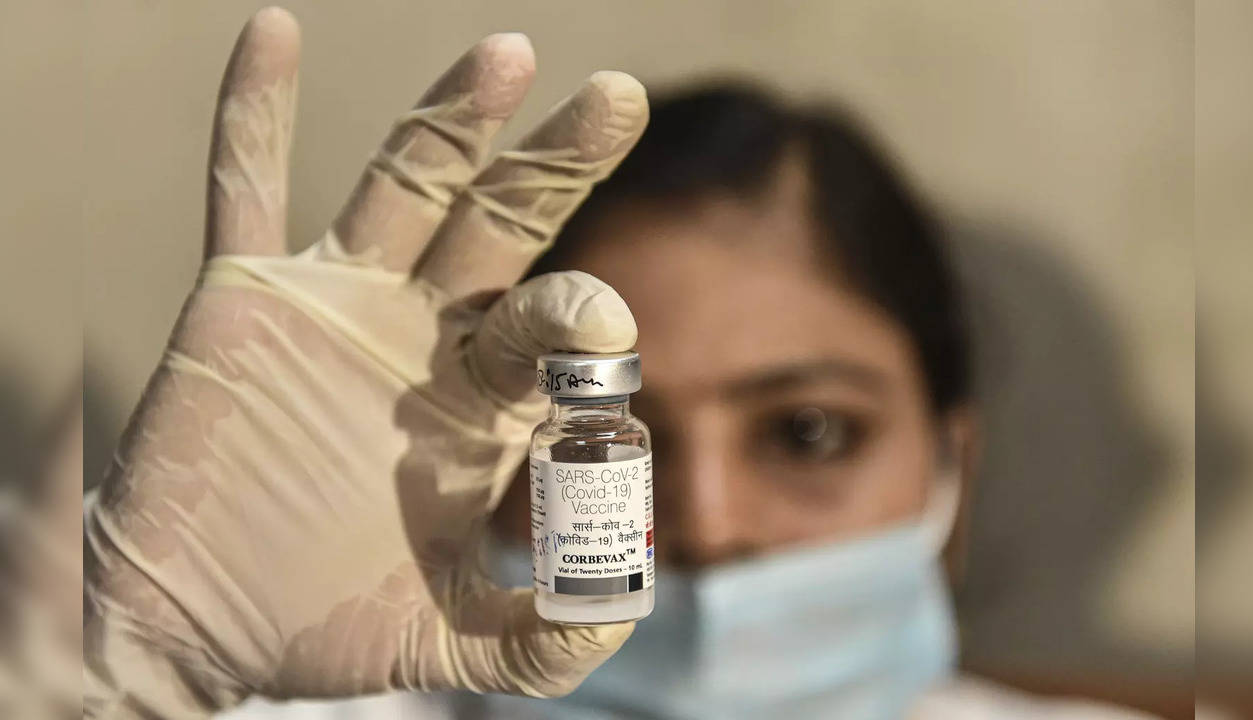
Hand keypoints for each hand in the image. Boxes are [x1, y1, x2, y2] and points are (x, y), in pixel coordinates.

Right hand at [83, 8, 647, 716]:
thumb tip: (625, 606)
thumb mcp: (452, 640)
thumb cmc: (327, 625)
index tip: (602, 342)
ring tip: (505, 53)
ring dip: (449, 120)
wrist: (202, 625)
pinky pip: (244, 188)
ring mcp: (340, 305)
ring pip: (404, 186)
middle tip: (616, 98)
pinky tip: (273, 31)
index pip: (557, 332)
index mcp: (485, 400)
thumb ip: (542, 638)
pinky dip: (254, 114)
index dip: (585, 326)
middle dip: (557, 163)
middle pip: (504, 225)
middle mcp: (423, 333)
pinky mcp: (246, 299)